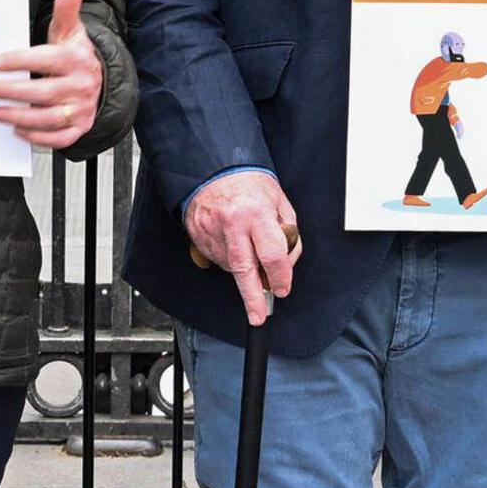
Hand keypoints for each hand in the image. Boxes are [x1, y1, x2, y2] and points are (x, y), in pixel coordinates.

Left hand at [0, 0, 102, 149]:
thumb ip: (67, 7)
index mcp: (76, 59)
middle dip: (12, 92)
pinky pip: (59, 138)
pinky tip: (18, 131)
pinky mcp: (80, 127)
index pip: (45, 60)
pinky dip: (38, 137)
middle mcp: (82, 85)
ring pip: (49, 118)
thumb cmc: (75, 54)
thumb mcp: (70, 30)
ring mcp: (82, 108)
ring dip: (21, 117)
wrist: (102, 81)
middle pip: (43, 92)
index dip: (18, 62)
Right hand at [183, 171, 300, 326]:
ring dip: (244, 269)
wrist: (213, 171)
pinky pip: (217, 258)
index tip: (283, 288)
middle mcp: (233, 225)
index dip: (280, 276)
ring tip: (247, 248)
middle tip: (258, 316)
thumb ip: (287, 232)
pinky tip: (232, 242)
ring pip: (231, 266)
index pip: (272, 255)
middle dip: (252, 298)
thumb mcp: (279, 201)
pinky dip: (228, 258)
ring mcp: (213, 232)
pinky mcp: (199, 236)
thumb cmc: (249, 184)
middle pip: (244, 271)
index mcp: (256, 214)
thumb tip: (286, 264)